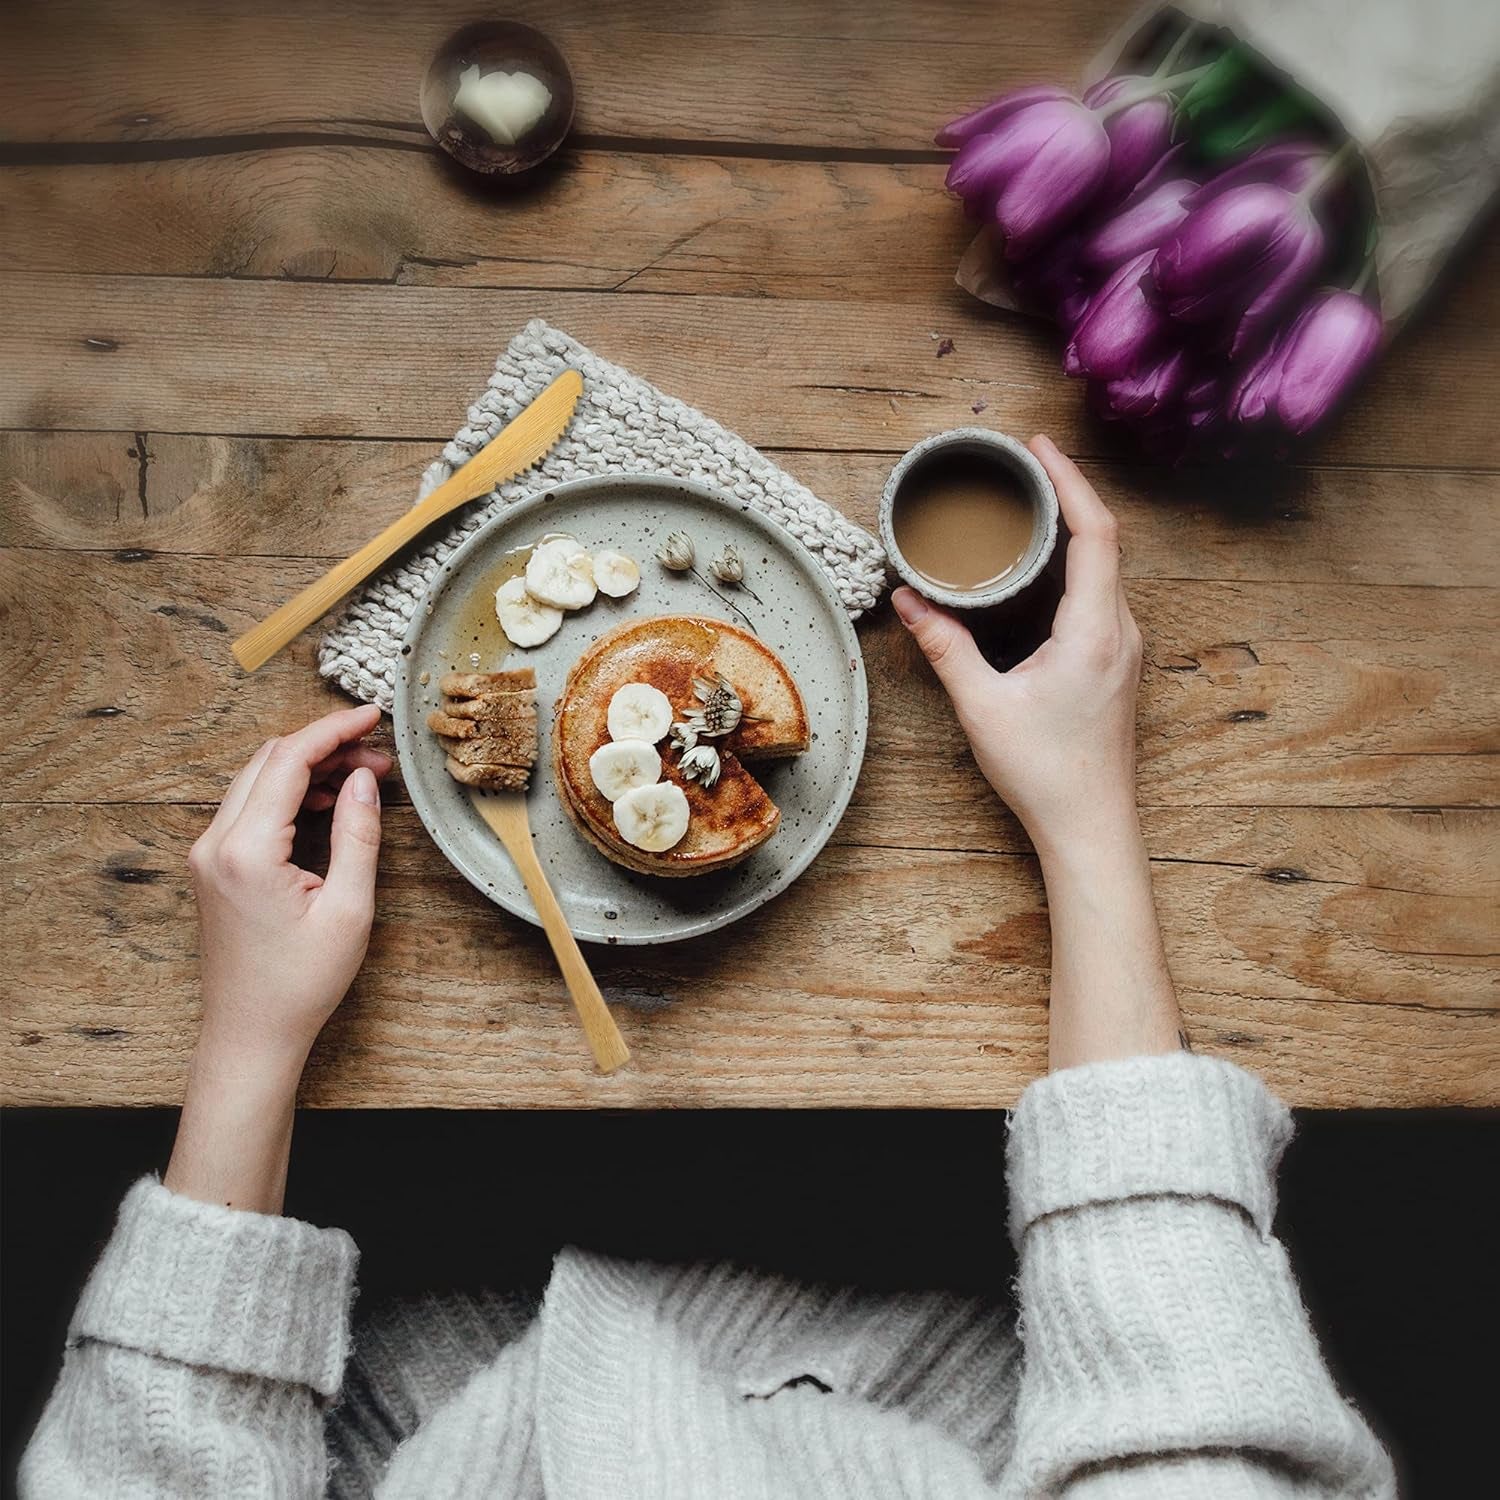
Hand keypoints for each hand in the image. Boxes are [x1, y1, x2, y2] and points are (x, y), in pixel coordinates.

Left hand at [187, 705, 391, 1071]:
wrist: (250, 1035)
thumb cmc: (300, 985)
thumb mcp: (348, 910)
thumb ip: (357, 836)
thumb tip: (363, 779)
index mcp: (245, 851)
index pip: (288, 760)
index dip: (334, 730)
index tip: (373, 717)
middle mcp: (215, 844)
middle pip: (268, 760)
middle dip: (325, 745)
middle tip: (378, 754)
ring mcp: (207, 854)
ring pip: (257, 780)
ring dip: (307, 767)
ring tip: (362, 776)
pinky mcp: (213, 866)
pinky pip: (249, 807)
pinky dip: (289, 792)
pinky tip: (327, 801)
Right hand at [893, 434, 1142, 860]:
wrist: (1091, 827)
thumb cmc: (1044, 772)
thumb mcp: (982, 706)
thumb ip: (945, 647)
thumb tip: (909, 601)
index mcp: (1095, 631)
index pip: (1095, 533)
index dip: (1070, 481)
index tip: (1039, 450)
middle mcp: (1121, 631)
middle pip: (1105, 540)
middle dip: (1067, 494)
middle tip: (1024, 467)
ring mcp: (1124, 649)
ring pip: (1105, 569)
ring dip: (1071, 530)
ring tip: (1030, 505)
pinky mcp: (1116, 664)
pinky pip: (1100, 595)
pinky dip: (1074, 565)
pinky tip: (1041, 568)